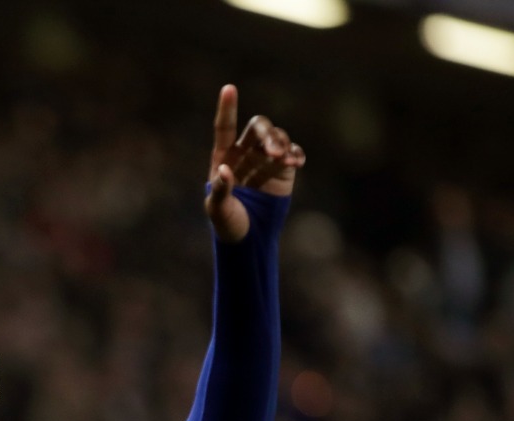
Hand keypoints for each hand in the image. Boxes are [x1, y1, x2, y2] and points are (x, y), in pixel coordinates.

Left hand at [203, 85, 305, 242]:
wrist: (250, 239)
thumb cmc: (228, 224)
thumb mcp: (218, 211)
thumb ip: (220, 191)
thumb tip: (225, 171)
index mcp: (223, 158)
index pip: (224, 128)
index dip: (227, 108)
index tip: (229, 88)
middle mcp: (245, 153)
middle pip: (258, 128)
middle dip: (267, 134)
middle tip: (273, 151)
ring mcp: (266, 160)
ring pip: (277, 137)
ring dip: (282, 144)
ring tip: (284, 160)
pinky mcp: (284, 171)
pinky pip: (293, 154)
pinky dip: (295, 155)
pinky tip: (295, 163)